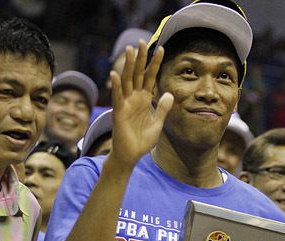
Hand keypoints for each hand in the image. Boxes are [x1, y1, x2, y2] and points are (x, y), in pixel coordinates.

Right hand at [109, 41, 173, 164]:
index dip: (155, 64)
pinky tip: (115, 74)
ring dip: (128, 66)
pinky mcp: (119, 113)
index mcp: (144, 99)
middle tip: (141, 41)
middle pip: (137, 74)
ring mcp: (125, 104)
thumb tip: (169, 93)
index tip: (162, 49)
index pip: (150, 77)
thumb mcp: (158, 123)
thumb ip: (163, 108)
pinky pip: (118, 97)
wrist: (131, 155)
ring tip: (130, 50)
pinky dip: (116, 86)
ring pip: (127, 81)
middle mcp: (134, 98)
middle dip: (140, 58)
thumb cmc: (142, 140)